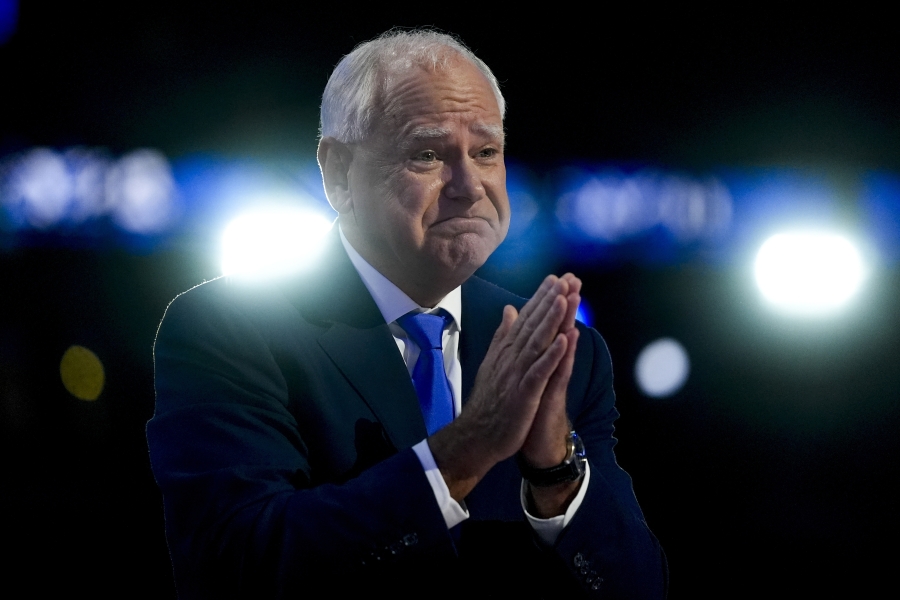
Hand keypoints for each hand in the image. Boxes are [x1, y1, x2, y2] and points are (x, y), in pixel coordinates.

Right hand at [429, 275, 576, 500]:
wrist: (477, 436)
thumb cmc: (488, 402)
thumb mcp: (494, 363)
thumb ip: (503, 336)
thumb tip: (510, 309)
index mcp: (506, 351)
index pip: (525, 320)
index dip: (540, 299)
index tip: (554, 279)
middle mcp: (510, 358)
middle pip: (532, 325)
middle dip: (548, 301)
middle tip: (564, 278)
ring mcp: (516, 375)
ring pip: (536, 342)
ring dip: (551, 320)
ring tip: (564, 298)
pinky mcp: (523, 393)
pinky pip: (540, 371)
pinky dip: (551, 355)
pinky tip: (564, 340)